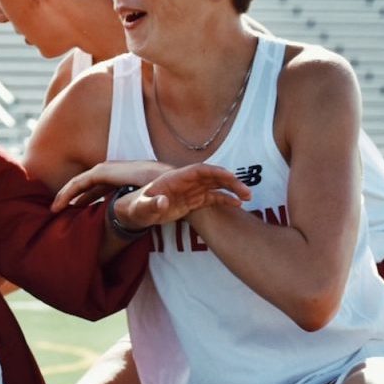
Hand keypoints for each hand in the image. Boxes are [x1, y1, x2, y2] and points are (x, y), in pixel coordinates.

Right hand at [51, 160, 173, 210]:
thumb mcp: (163, 200)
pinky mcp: (130, 179)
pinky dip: (93, 195)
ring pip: (95, 183)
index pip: (86, 180)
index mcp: (119, 172)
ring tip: (70, 209)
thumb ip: (154, 204)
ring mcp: (124, 174)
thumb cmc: (174, 191)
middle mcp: (119, 170)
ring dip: (82, 195)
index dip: (69, 193)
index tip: (57, 208)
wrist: (192, 183)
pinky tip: (91, 206)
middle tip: (57, 208)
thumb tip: (158, 203)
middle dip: (70, 193)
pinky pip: (104, 186)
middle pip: (87, 180)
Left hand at [117, 163, 251, 228]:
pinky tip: (237, 205)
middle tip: (246, 191)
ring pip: (215, 186)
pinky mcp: (193, 201)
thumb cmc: (136, 208)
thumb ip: (151, 205)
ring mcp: (190, 191)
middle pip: (211, 176)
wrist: (136, 212)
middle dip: (229, 181)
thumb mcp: (141, 208)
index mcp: (174, 178)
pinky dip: (224, 200)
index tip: (230, 176)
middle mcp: (185, 182)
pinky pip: (212, 198)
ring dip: (231, 189)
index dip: (214, 172)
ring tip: (247, 198)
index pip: (198, 170)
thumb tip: (163, 202)